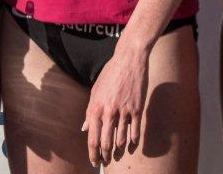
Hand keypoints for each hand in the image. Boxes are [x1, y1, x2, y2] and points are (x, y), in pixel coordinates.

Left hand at [82, 40, 149, 165]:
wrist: (129, 60)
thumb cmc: (110, 73)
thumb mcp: (95, 90)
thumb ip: (89, 111)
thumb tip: (85, 128)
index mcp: (96, 108)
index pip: (93, 139)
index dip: (93, 153)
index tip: (94, 161)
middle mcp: (109, 112)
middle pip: (106, 143)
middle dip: (105, 156)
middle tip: (105, 162)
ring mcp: (124, 111)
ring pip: (121, 141)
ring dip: (118, 153)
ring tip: (116, 157)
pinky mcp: (137, 109)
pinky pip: (135, 133)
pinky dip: (133, 144)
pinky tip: (131, 148)